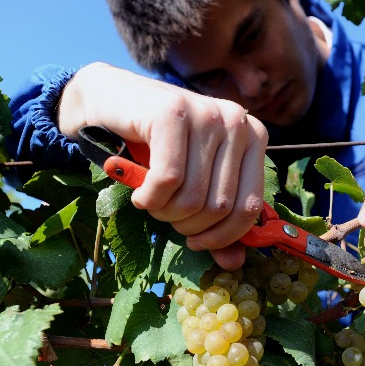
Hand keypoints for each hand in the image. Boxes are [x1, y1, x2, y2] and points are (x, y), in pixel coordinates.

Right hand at [59, 63, 267, 268]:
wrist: (110, 101)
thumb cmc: (156, 148)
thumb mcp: (193, 183)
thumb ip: (217, 222)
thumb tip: (234, 264)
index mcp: (254, 137)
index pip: (251, 207)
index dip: (222, 236)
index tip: (196, 241)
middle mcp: (238, 121)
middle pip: (220, 206)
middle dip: (187, 224)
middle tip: (165, 213)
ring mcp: (207, 113)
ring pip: (193, 196)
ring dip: (165, 212)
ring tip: (152, 200)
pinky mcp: (173, 112)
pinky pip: (168, 179)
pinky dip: (150, 198)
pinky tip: (141, 194)